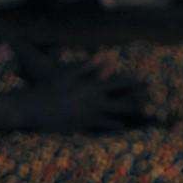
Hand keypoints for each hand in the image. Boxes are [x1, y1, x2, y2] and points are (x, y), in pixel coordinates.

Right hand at [0, 75, 139, 136]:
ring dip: (128, 114)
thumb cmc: (47, 89)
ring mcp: (87, 114)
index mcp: (89, 86)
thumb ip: (88, 66)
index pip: (117, 83)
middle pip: (121, 100)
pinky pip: (101, 126)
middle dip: (137, 99)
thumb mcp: (67, 74)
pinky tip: (123, 127)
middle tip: (152, 100)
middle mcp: (92, 101)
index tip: (146, 81)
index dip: (133, 82)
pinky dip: (113, 126)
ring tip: (142, 113)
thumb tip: (104, 56)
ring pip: (114, 114)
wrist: (30, 109)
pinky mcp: (81, 125)